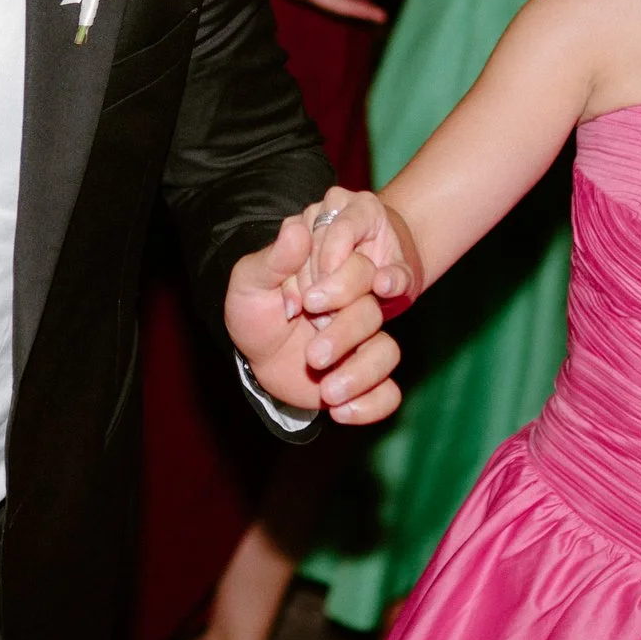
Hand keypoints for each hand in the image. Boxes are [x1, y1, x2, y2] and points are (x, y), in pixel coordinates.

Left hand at [226, 189, 416, 424]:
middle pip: (372, 313)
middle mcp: (355, 307)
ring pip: (386, 352)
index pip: (358, 268)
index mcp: (334, 278)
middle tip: (312, 354)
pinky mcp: (366, 379)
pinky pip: (389, 393)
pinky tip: (339, 411)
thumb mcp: (251, 283)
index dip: (340, 284)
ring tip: (327, 391)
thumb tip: (296, 228)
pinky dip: (371, 405)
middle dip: (344, 334)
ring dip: (359, 373)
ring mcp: (364, 343)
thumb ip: (274, 259)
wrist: (252, 357)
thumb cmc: (253, 312)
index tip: (308, 301)